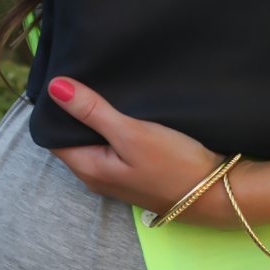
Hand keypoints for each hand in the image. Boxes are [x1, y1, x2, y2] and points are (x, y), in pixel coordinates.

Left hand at [47, 77, 243, 227]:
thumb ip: (93, 111)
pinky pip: (114, 146)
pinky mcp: (136, 173)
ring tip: (103, 88)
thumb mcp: (131, 133)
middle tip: (82, 76)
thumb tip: (55, 88)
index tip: (63, 78)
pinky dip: (114, 128)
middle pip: (73, 137)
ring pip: (95, 141)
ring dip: (97, 119)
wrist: (216, 193)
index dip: (55, 107)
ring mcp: (117, 176)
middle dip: (74, 110)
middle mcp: (97, 176)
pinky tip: (124, 111)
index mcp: (88, 168)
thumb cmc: (175, 166)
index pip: (53, 135)